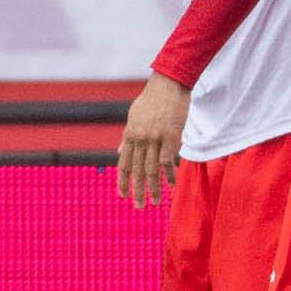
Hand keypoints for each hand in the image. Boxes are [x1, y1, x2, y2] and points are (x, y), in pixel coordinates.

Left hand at [114, 72, 190, 207]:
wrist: (169, 84)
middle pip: (137, 170)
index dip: (123, 181)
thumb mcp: (133, 117)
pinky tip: (172, 184)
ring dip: (154, 187)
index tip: (123, 195)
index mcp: (130, 134)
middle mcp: (140, 138)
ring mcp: (155, 138)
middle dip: (137, 190)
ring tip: (157, 201)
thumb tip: (119, 152)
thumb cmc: (152, 99)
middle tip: (139, 206)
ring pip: (152, 169)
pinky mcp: (171, 136)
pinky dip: (169, 174)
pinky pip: (167, 160)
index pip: (124, 163)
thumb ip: (126, 137)